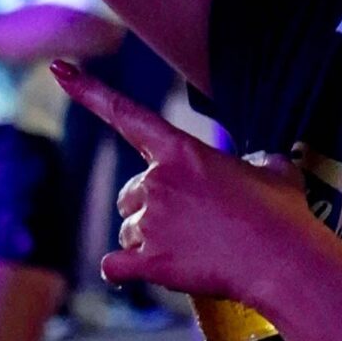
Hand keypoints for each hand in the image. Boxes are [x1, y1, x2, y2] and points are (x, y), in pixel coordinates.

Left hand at [52, 62, 313, 307]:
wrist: (284, 261)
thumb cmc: (282, 215)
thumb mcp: (274, 171)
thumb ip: (254, 163)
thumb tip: (258, 169)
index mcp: (181, 150)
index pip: (125, 113)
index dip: (88, 89)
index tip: (57, 69)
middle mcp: (157, 181)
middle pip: (130, 194)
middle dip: (151, 208)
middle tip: (191, 225)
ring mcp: (150, 222)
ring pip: (128, 230)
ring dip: (150, 241)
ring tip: (192, 251)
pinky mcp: (148, 262)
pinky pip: (115, 265)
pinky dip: (126, 270)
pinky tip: (150, 271)